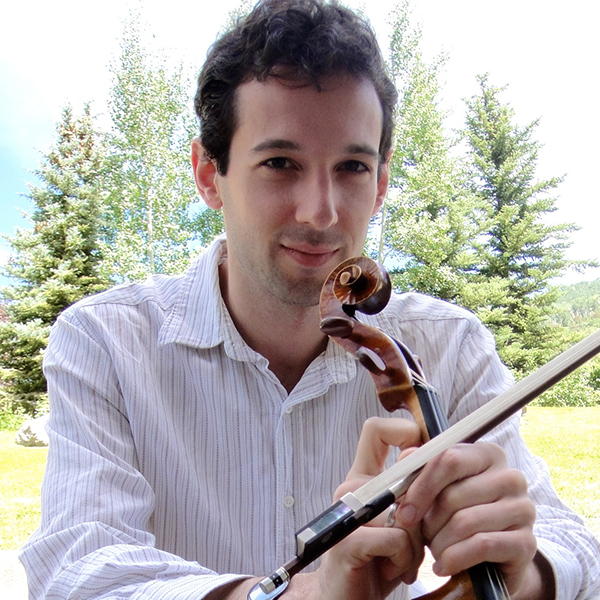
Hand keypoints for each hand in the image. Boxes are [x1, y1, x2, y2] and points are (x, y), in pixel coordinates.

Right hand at [315, 416, 422, 599]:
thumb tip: (426, 459)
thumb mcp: (400, 523)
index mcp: (363, 477)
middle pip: (403, 475)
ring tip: (404, 560)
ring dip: (415, 544)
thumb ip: (410, 493)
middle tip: (417, 538)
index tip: (422, 461)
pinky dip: (404, 558)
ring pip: (404, 513)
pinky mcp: (346, 540)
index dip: (404, 432)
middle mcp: (351, 488)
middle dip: (423, 511)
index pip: (376, 430)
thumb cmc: (378, 560)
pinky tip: (394, 569)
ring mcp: (345, 513)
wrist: (346, 599)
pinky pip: (395, 538)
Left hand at [395, 441, 538, 596]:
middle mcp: (510, 477)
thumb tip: (406, 459)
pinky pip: (481, 546)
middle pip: (453, 495)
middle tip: (422, 536)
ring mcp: (523, 508)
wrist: (489, 561)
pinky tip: (444, 565)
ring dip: (440, 543)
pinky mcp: (527, 542)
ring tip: (435, 551)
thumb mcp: (435, 491)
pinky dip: (455, 558)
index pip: (449, 459)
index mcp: (487, 454)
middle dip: (429, 522)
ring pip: (465, 522)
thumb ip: (418, 470)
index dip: (422, 487)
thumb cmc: (456, 517)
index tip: (405, 512)